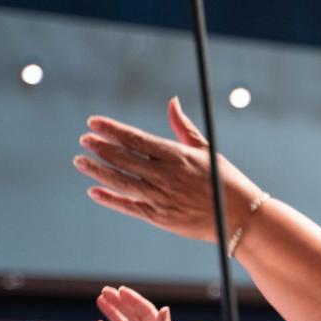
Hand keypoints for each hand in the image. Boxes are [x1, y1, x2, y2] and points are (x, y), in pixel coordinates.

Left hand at [74, 97, 256, 242]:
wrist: (240, 216)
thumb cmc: (225, 180)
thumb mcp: (206, 149)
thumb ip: (183, 127)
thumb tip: (172, 102)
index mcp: (177, 156)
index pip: (136, 139)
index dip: (112, 130)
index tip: (94, 122)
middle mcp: (165, 175)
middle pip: (124, 159)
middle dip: (100, 148)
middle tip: (84, 140)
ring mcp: (161, 197)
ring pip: (121, 181)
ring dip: (98, 171)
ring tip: (80, 161)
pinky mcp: (160, 218)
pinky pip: (129, 206)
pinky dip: (110, 199)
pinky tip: (94, 191)